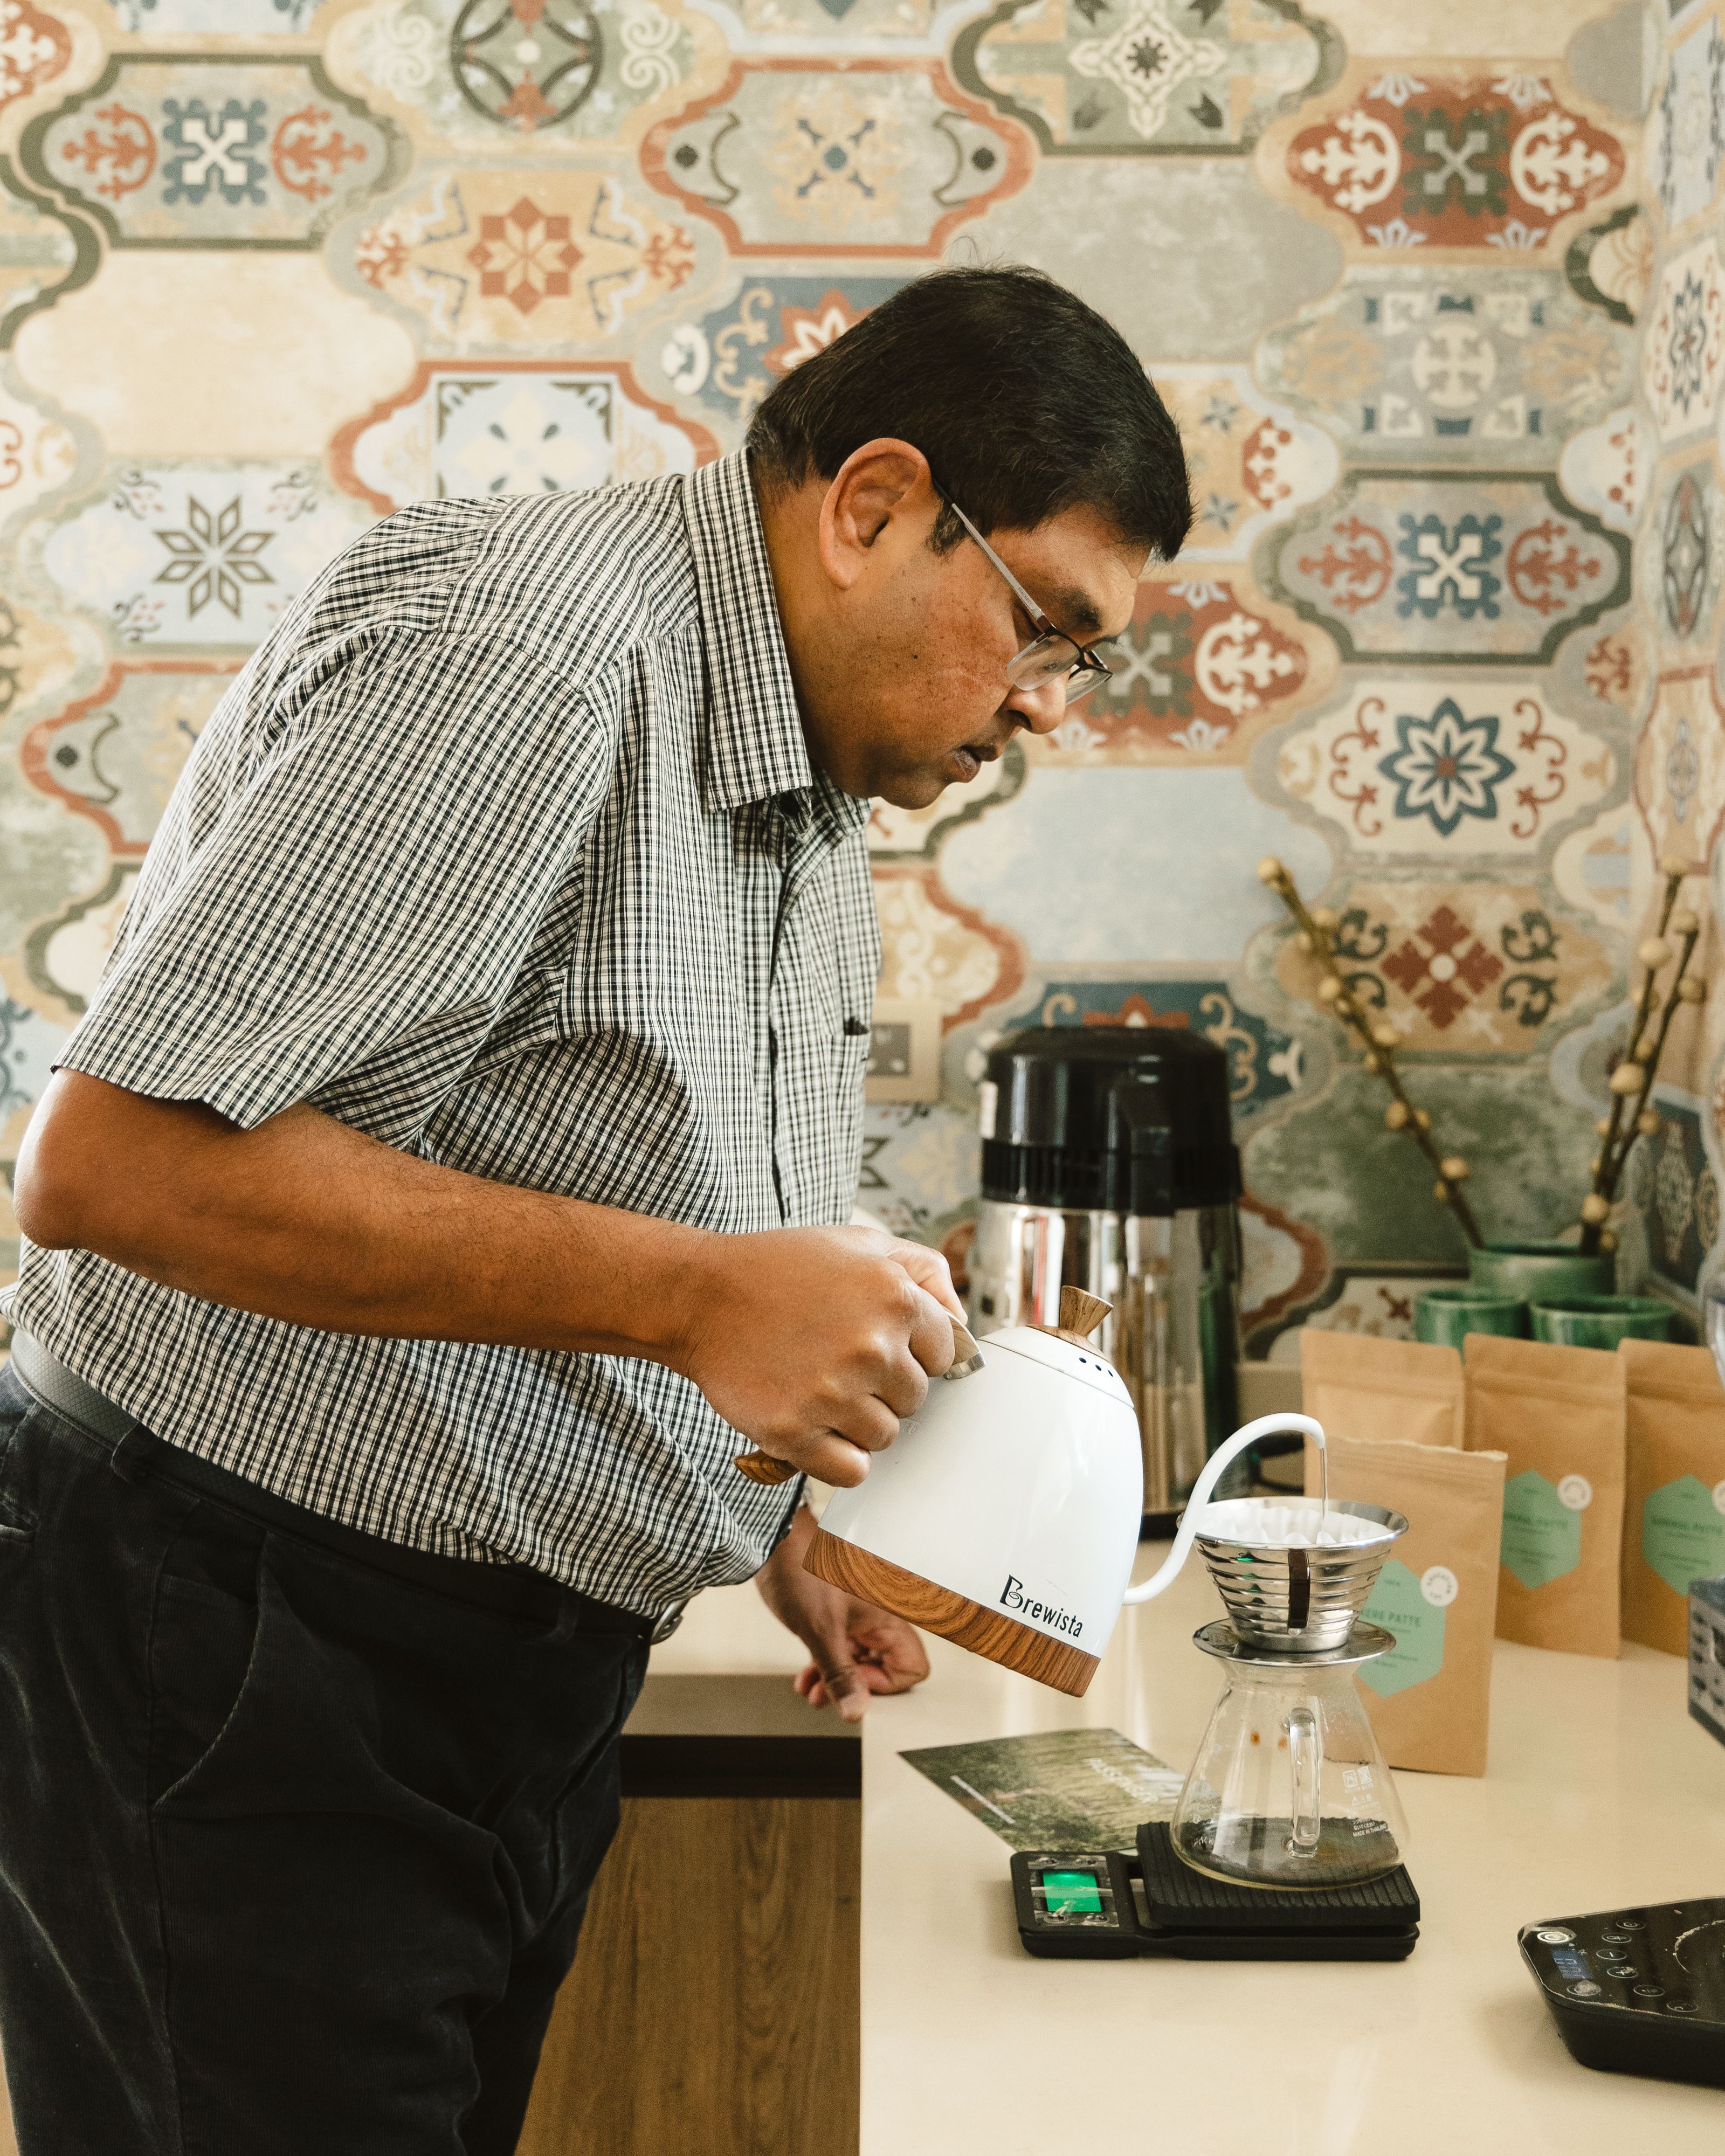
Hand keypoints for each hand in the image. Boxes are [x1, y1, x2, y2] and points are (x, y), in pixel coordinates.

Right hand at [674, 1222, 964, 1485]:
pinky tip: (817, 1427)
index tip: (879, 1344)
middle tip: (840, 1363)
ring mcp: (832, 1393)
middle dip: (884, 1387)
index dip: (913, 1352)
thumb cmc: (781, 1269)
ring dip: (859, 1421)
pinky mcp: (795, 1432)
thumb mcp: (861, 1243)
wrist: (702, 1297)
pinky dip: (839, 1459)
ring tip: (822, 1389)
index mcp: (895, 1298)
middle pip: (916, 1399)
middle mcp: (871, 1347)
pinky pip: (852, 1471)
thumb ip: (923, 1272)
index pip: (946, 1353)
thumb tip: (963, 1323)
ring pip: (885, 1435)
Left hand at [756, 1505, 929, 1721]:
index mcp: (888, 1616)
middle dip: (854, 1688)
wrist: (773, 1541)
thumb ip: (840, 1672)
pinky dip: (826, 1667)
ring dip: (836, 1681)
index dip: (882, 1684)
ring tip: (812, 1689)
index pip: (911, 1667)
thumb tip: (856, 1711)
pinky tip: (806, 1677)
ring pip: (860, 1662)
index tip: (853, 1681)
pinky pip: (842, 1650)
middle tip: (826, 1695)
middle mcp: (878, 1617)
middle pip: (886, 1668)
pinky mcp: (837, 1616)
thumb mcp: (820, 1629)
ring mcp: (857, 1617)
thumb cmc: (802, 1570)